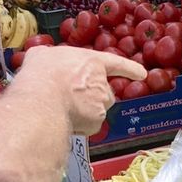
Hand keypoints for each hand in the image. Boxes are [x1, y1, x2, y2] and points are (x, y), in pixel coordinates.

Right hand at [17, 46, 147, 135]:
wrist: (42, 101)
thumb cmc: (40, 75)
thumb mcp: (40, 55)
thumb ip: (48, 57)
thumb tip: (43, 58)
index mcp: (91, 62)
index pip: (116, 63)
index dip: (129, 68)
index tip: (142, 73)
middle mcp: (101, 83)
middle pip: (102, 92)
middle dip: (90, 98)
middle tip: (66, 98)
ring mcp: (101, 103)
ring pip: (96, 110)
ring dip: (84, 112)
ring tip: (61, 109)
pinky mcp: (97, 121)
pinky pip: (88, 126)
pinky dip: (79, 126)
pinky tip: (64, 120)